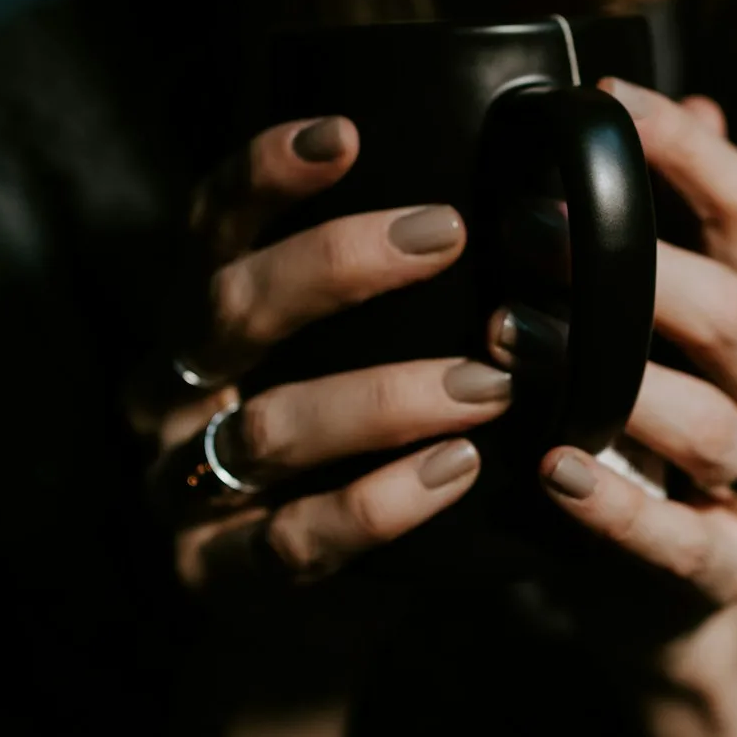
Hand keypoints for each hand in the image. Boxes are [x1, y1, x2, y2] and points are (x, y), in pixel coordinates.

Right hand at [131, 116, 510, 593]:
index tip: (347, 132)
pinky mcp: (219, 571)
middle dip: (338, 262)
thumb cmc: (353, 443)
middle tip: (449, 234)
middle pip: (231, 304)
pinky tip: (457, 468)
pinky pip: (297, 534)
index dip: (266, 171)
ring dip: (385, 395)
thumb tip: (565, 186)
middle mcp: (171, 387)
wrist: (299, 603)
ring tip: (489, 381)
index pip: (214, 222)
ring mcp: (182, 484)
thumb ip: (426, 285)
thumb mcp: (366, 352)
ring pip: (269, 425)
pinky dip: (382, 500)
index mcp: (203, 316)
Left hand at [494, 80, 736, 736]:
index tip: (603, 96)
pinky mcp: (728, 565)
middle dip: (636, 268)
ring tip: (511, 344)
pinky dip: (622, 509)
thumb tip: (682, 99)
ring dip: (614, 383)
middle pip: (734, 310)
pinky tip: (555, 471)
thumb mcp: (639, 330)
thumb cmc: (632, 434)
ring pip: (713, 425)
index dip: (684, 147)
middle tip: (524, 231)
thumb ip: (650, 231)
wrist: (667, 596)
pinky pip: (686, 540)